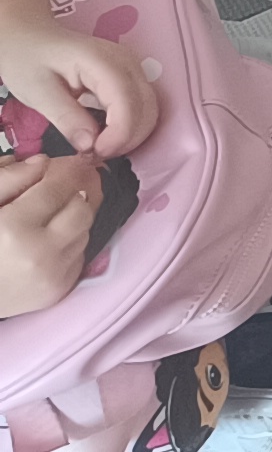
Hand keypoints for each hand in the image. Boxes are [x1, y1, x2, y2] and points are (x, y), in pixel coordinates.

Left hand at [0, 12, 152, 156]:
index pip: (128, 104)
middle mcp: (128, 63)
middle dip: (126, 140)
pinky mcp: (132, 77)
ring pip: (150, 112)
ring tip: (99, 147)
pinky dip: (131, 128)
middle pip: (146, 110)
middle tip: (93, 155)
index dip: (118, 135)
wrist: (29, 35)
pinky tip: (107, 136)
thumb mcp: (37, 90)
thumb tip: (90, 146)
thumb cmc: (28, 58)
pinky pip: (143, 107)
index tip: (94, 153)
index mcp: (102, 62)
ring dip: (130, 137)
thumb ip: (65, 117)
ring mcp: (134, 68)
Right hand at [0, 154, 105, 316]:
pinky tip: (51, 236)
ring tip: (55, 210)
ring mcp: (54, 275)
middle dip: (77, 193)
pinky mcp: (60, 290)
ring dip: (74, 216)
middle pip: (81, 210)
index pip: (56, 190)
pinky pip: (79, 255)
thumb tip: (42, 162)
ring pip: (85, 232)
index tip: (74, 161)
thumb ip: (7, 180)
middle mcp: (41, 252)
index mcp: (13, 228)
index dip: (68, 172)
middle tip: (68, 184)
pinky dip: (70, 241)